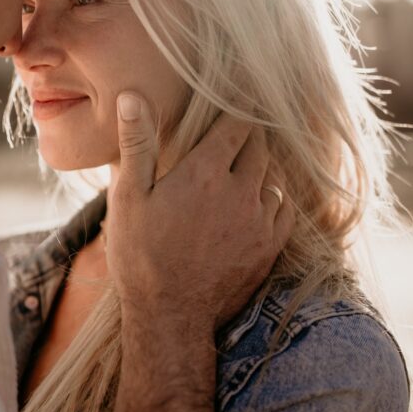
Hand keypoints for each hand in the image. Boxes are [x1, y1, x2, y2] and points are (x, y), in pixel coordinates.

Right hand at [107, 92, 292, 330]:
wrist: (169, 316)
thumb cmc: (140, 255)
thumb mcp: (129, 197)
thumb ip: (137, 143)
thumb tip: (133, 95)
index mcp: (205, 171)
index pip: (237, 125)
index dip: (233, 116)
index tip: (225, 117)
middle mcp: (240, 190)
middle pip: (260, 147)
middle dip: (247, 140)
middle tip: (230, 143)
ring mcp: (259, 220)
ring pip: (274, 177)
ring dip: (261, 170)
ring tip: (239, 174)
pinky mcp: (270, 246)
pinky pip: (284, 209)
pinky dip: (272, 200)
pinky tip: (252, 205)